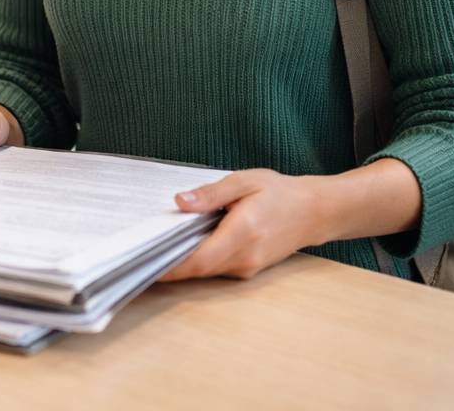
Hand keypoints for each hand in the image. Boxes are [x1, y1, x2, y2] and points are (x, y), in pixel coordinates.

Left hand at [159, 169, 333, 282]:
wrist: (314, 212)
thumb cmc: (279, 192)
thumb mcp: (244, 181)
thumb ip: (211, 194)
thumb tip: (180, 201)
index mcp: (243, 232)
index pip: (199, 259)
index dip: (170, 267)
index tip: (145, 264)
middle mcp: (245, 256)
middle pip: (198, 270)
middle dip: (169, 266)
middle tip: (139, 256)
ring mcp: (248, 267)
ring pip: (206, 272)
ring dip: (183, 264)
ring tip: (156, 249)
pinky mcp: (248, 269)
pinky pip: (217, 269)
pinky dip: (198, 261)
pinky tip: (187, 246)